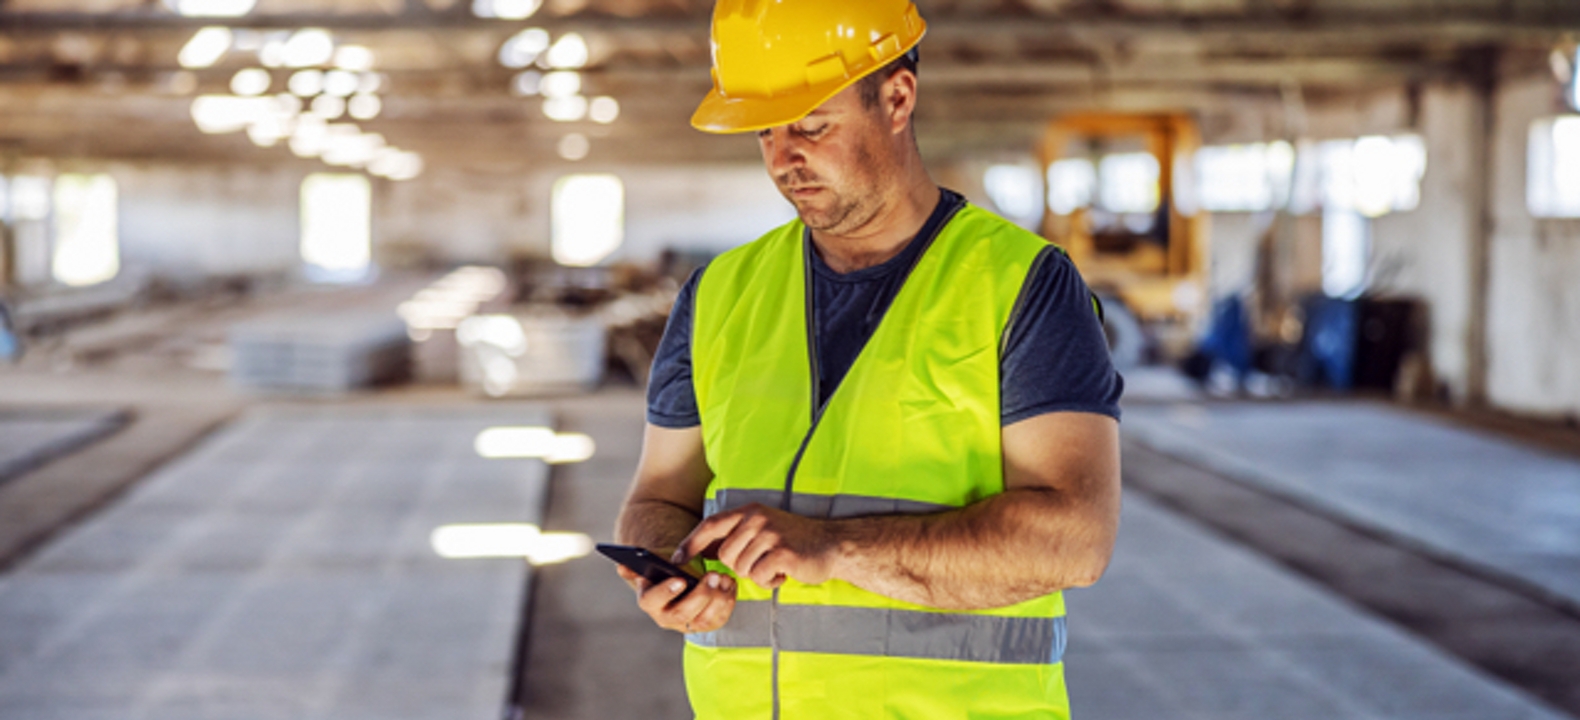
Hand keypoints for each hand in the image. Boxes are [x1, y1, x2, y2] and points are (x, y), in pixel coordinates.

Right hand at [618, 563, 736, 633]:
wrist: (679, 585)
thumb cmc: (663, 573)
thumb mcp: (650, 567)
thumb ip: (636, 566)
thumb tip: (621, 566)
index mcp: (650, 602)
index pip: (653, 600)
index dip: (666, 591)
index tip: (680, 579)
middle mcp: (667, 618)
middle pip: (683, 613)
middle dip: (700, 594)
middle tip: (712, 575)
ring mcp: (687, 625)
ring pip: (704, 619)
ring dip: (717, 599)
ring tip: (723, 577)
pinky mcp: (706, 626)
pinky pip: (719, 619)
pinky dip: (727, 602)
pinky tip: (729, 584)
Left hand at [674, 503, 838, 588]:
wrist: (833, 544)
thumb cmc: (795, 541)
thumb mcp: (764, 528)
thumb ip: (737, 535)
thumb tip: (704, 551)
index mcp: (749, 511)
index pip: (711, 525)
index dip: (691, 542)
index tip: (677, 558)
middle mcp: (757, 519)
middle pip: (725, 555)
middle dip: (740, 566)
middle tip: (763, 562)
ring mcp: (770, 534)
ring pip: (741, 568)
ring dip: (757, 574)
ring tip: (776, 565)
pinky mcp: (782, 552)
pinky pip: (759, 576)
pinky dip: (770, 581)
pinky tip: (783, 573)